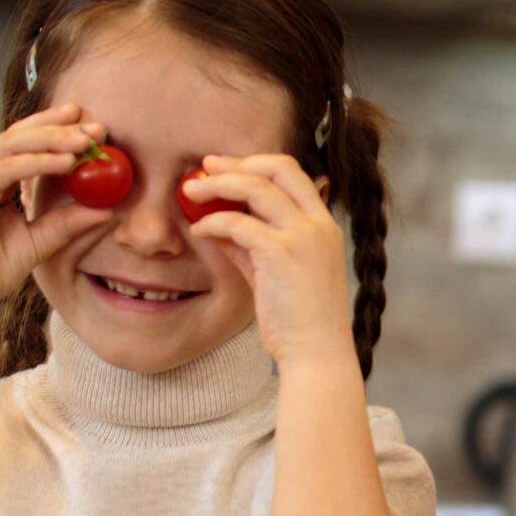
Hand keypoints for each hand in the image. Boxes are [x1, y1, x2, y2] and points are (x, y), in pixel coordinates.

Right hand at [0, 104, 112, 321]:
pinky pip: (4, 168)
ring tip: (85, 140)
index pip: (21, 143)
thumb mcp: (37, 242)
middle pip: (17, 136)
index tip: (89, 124)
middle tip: (94, 124)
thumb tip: (107, 210)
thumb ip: (66, 223)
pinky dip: (36, 163)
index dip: (54, 129)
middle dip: (57, 127)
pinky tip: (65, 162)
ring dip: (51, 140)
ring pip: (11, 145)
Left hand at [180, 155, 356, 371]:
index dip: (257, 163)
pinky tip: (199, 230)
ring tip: (191, 190)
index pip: (294, 175)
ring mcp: (303, 236)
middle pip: (278, 168)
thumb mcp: (276, 274)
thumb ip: (253, 246)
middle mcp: (319, 225)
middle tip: (205, 166)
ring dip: (218, 184)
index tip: (227, 167)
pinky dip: (213, 221)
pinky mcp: (281, 253)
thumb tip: (220, 225)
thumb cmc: (299, 321)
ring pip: (256, 187)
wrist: (317, 352)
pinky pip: (238, 223)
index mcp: (324, 226)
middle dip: (237, 162)